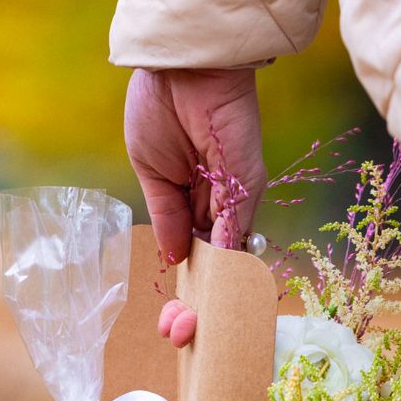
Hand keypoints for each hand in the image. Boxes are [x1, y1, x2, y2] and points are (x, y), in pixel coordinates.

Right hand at [124, 66, 265, 345]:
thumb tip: (172, 258)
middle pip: (214, 261)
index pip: (193, 249)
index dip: (184, 280)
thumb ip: (167, 216)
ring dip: (211, 292)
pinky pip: (235, 235)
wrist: (179, 66)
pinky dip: (226, 267)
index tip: (173, 315)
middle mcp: (220, 201)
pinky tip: (212, 296)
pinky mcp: (248, 188)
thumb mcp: (152, 171)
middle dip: (199, 298)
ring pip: (228, 257)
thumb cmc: (159, 107)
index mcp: (193, 196)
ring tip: (192, 327)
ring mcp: (237, 198)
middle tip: (180, 333)